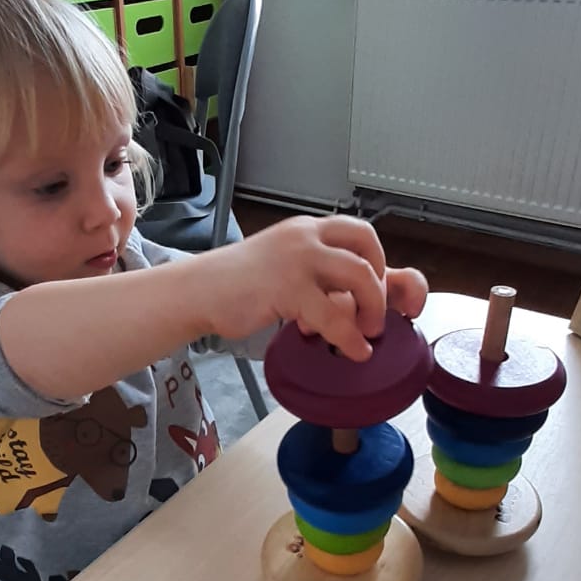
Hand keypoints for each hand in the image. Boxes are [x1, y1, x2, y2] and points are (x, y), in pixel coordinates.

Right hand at [207, 217, 426, 362]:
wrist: (200, 291)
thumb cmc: (238, 284)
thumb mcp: (284, 265)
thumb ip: (317, 273)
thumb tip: (354, 299)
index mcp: (306, 230)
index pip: (361, 232)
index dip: (379, 260)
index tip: (378, 289)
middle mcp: (305, 237)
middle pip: (368, 248)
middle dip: (381, 285)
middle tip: (373, 314)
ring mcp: (298, 260)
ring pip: (360, 276)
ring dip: (373, 308)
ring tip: (367, 333)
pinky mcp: (289, 288)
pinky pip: (335, 315)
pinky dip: (351, 337)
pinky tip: (354, 350)